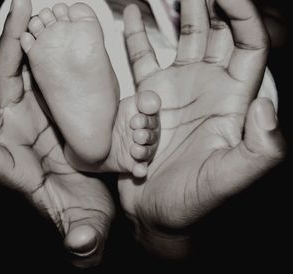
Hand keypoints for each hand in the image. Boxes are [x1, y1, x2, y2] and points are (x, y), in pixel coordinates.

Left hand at [0, 0, 113, 267]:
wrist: (95, 194)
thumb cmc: (86, 211)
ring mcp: (23, 116)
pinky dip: (25, 47)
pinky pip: (27, 70)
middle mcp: (8, 137)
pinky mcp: (41, 103)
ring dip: (4, 43)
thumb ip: (81, 238)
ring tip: (15, 9)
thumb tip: (80, 246)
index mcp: (9, 167)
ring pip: (2, 75)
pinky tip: (31, 25)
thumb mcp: (86, 227)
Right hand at [119, 0, 285, 258]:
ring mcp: (175, 90)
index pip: (246, 45)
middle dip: (210, 2)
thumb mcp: (228, 180)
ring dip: (178, 10)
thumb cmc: (193, 201)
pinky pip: (143, 60)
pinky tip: (131, 15)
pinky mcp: (148, 98)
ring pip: (181, 40)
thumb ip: (258, 150)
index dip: (242, 14)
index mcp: (231, 102)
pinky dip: (136, 37)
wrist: (157, 213)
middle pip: (215, 33)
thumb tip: (266, 106)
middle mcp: (206, 89)